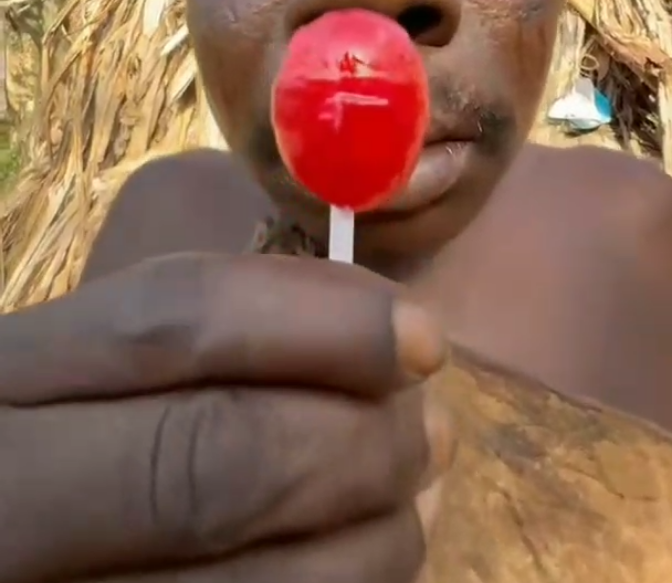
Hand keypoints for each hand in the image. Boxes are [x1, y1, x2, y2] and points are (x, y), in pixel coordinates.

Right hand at [0, 253, 452, 582]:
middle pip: (213, 464)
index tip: (420, 332)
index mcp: (7, 381)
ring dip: (371, 540)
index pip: (171, 326)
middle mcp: (9, 504)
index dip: (318, 324)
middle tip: (433, 430)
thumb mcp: (100, 357)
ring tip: (419, 501)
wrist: (13, 531)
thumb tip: (375, 316)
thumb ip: (210, 328)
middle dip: (356, 441)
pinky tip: (367, 558)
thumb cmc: (62, 425)